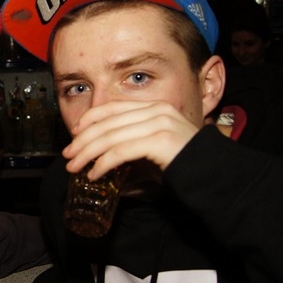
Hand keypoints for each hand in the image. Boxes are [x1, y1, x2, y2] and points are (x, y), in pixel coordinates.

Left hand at [64, 100, 200, 178]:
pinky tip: (94, 175)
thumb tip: (104, 159)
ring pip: (110, 136)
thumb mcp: (156, 148)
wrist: (215, 174)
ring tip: (74, 168)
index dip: (90, 118)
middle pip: (107, 122)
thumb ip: (134, 145)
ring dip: (87, 154)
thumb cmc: (185, 164)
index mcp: (155, 107)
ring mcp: (159, 124)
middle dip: (82, 140)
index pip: (114, 107)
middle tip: (68, 156)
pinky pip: (121, 151)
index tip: (75, 133)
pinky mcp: (159, 141)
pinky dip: (103, 164)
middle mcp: (157, 111)